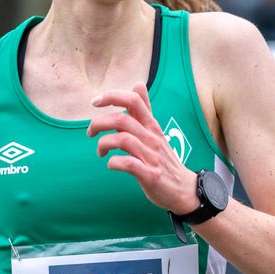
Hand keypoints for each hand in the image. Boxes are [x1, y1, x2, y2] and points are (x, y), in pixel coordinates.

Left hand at [88, 84, 198, 213]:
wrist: (184, 189)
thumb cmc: (164, 159)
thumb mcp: (155, 131)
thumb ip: (144, 110)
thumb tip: (137, 84)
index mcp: (151, 125)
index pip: (133, 100)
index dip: (112, 96)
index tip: (95, 102)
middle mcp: (152, 137)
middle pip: (122, 120)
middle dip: (99, 123)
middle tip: (90, 132)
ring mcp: (152, 156)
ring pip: (123, 140)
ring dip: (104, 144)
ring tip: (101, 151)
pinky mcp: (150, 175)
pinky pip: (128, 164)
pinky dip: (114, 163)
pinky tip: (111, 164)